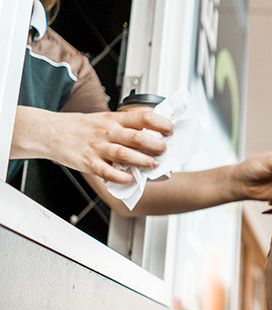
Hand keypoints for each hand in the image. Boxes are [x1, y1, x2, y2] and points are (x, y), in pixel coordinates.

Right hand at [12, 106, 173, 183]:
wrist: (50, 132)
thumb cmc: (82, 127)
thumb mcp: (105, 119)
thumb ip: (126, 127)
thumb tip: (154, 134)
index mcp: (114, 120)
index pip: (142, 117)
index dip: (160, 124)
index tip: (170, 130)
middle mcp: (107, 132)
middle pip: (136, 137)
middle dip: (155, 144)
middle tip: (164, 149)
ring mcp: (98, 148)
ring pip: (124, 154)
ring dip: (142, 161)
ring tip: (153, 165)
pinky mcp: (89, 163)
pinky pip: (108, 172)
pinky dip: (121, 177)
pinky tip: (131, 179)